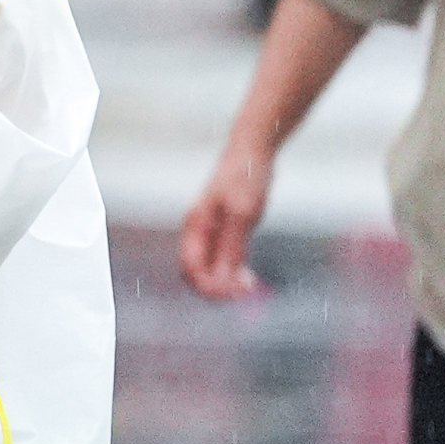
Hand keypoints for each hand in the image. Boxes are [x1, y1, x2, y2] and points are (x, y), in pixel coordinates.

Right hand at [178, 142, 274, 300]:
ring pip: (207, 270)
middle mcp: (198, 232)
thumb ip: (232, 247)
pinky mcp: (223, 231)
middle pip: (195, 274)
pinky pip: (220, 262)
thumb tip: (225, 280)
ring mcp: (209, 232)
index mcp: (196, 227)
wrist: (253, 150)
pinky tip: (250, 277)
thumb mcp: (243, 213)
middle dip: (216, 290)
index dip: (211, 287)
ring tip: (251, 286)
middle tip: (246, 293)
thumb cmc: (246, 176)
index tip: (238, 292)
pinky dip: (232, 274)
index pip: (192, 269)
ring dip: (225, 284)